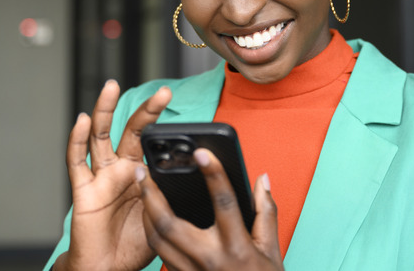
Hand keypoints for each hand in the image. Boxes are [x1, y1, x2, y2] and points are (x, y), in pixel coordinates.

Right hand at [56, 80, 171, 270]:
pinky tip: (81, 121)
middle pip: (132, 131)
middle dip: (147, 111)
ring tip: (112, 86)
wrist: (109, 268)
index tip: (185, 112)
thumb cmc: (135, 244)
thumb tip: (196, 178)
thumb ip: (170, 194)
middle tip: (164, 93)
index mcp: (141, 173)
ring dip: (106, 110)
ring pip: (101, 136)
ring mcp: (101, 176)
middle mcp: (120, 169)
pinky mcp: (83, 190)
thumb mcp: (162, 215)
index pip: (154, 141)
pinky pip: (76, 162)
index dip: (166, 126)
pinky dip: (77, 140)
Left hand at [135, 148, 283, 270]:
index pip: (224, 203)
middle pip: (170, 223)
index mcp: (236, 247)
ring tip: (142, 188)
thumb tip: (262, 180)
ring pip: (157, 239)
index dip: (213, 174)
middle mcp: (210, 259)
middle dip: (152, 195)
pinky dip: (151, 231)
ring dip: (146, 211)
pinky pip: (159, 254)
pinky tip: (150, 216)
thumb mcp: (271, 248)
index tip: (202, 153)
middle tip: (143, 171)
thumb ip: (266, 211)